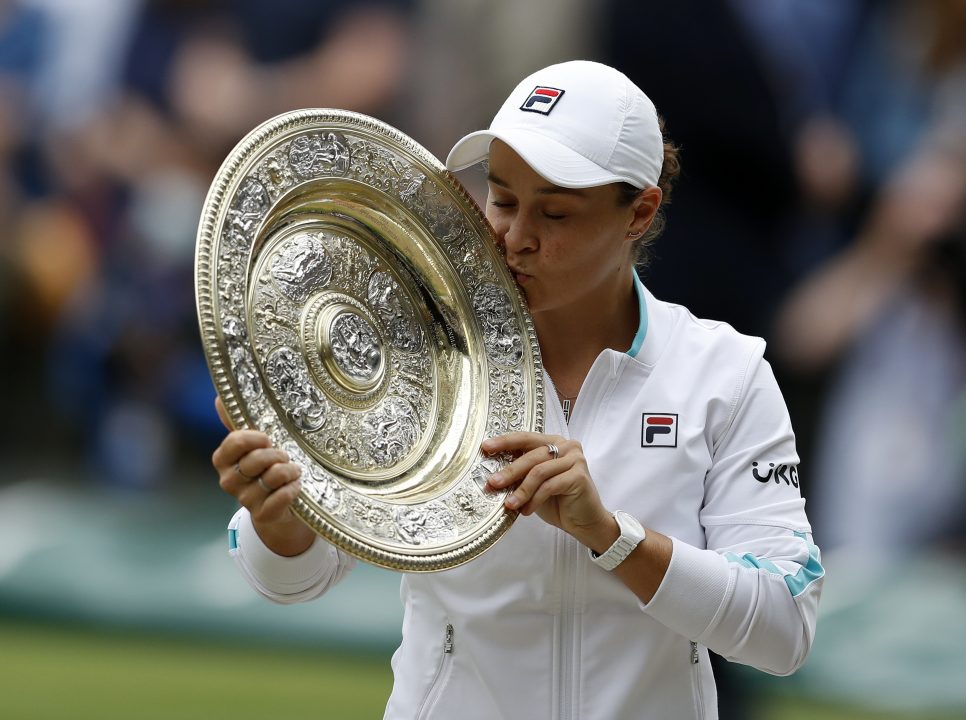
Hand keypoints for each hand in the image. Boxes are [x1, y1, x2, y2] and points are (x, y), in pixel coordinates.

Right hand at [211, 397, 314, 555]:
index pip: (235, 441)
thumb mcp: (254, 444)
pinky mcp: (262, 515)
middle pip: (256, 460)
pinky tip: (295, 486)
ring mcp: (244, 500)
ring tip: (294, 470)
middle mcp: (228, 480)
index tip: (268, 439)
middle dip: (277, 455)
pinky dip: (292, 489)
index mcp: (223, 459)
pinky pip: (280, 498)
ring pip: (271, 478)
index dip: (257, 438)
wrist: (279, 505)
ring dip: (289, 471)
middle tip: (285, 456)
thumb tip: (220, 397)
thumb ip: (239, 421)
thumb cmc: (266, 467)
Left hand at [482, 432, 616, 550]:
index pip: (525, 438)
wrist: (584, 522)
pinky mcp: (579, 476)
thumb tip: (492, 475)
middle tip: (492, 483)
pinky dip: (535, 499)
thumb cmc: (558, 502)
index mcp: (554, 442)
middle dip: (509, 471)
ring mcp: (575, 459)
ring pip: (539, 471)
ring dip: (521, 490)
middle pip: (531, 455)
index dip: (504, 442)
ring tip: (509, 504)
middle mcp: (566, 446)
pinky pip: (550, 486)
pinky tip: (526, 510)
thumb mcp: (534, 485)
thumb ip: (520, 475)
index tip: (485, 448)